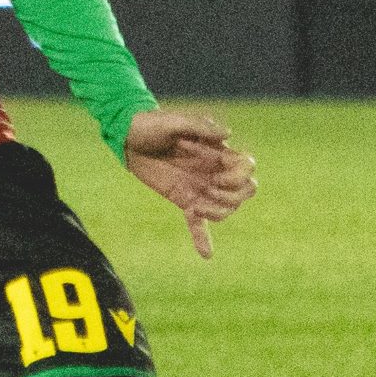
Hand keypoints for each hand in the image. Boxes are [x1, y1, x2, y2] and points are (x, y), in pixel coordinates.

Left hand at [123, 109, 255, 259]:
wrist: (128, 138)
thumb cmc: (152, 124)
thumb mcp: (175, 121)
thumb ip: (201, 127)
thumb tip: (229, 135)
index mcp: (217, 151)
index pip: (247, 167)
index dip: (239, 175)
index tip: (218, 175)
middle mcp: (213, 171)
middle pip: (244, 191)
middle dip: (233, 195)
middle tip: (211, 189)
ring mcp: (200, 187)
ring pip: (226, 208)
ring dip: (218, 212)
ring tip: (197, 206)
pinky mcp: (184, 199)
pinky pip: (198, 223)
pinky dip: (202, 239)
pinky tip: (206, 255)